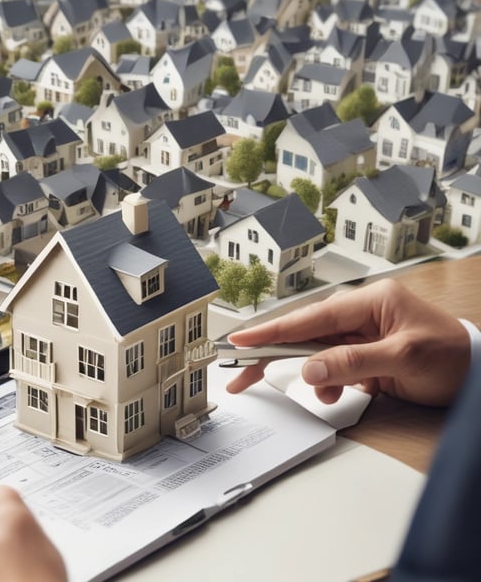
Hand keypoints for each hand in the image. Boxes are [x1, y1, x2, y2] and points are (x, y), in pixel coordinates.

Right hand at [225, 279, 470, 405]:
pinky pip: (331, 367)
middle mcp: (360, 315)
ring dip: (310, 376)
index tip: (240, 340)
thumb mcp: (404, 358)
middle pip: (304, 334)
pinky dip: (328, 383)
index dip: (271, 331)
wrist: (479, 373)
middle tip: (241, 374)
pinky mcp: (363, 355)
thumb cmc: (451, 356)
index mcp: (370, 302)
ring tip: (324, 396)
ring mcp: (361, 335)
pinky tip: (336, 394)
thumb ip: (353, 362)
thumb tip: (309, 370)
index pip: (310, 317)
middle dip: (273, 355)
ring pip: (315, 354)